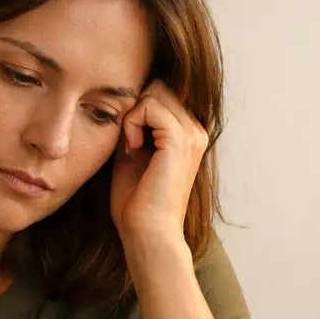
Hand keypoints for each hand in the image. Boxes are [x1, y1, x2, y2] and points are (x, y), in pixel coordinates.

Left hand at [110, 80, 208, 250]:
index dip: (137, 107)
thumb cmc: (137, 202)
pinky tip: (132, 148)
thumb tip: (123, 102)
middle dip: (135, 107)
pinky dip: (132, 123)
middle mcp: (196, 130)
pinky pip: (149, 106)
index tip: (128, 139)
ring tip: (131, 145)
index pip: (161, 93)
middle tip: (127, 140)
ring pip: (155, 92)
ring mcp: (192, 133)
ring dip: (133, 115)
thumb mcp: (132, 154)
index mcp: (188, 134)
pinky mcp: (181, 139)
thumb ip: (133, 127)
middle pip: (159, 87)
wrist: (148, 231)